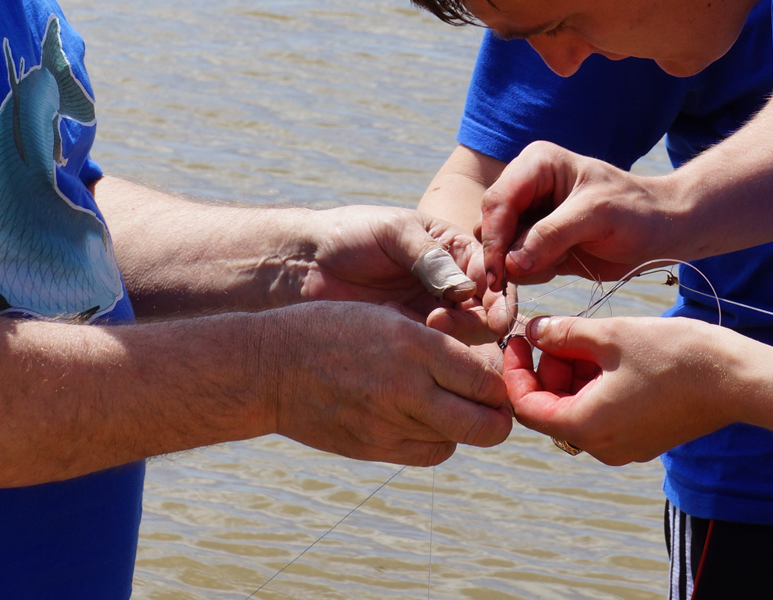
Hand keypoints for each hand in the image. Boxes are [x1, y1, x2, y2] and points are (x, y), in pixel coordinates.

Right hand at [263, 301, 512, 464]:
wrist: (271, 367)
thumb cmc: (330, 329)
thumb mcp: (386, 317)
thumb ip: (435, 342)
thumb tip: (482, 365)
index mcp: (413, 344)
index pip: (486, 379)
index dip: (501, 383)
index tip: (497, 378)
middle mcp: (407, 386)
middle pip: (486, 424)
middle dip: (498, 418)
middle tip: (493, 406)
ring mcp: (389, 423)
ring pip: (459, 440)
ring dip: (463, 425)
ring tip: (450, 404)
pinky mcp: (374, 448)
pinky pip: (429, 454)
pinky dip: (437, 440)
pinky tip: (423, 420)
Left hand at [300, 205, 507, 344]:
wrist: (305, 264)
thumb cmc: (350, 235)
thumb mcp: (393, 233)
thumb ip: (430, 257)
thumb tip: (467, 288)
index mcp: (454, 249)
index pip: (493, 272)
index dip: (498, 292)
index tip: (492, 309)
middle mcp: (450, 283)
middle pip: (487, 309)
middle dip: (478, 317)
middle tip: (443, 317)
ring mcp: (433, 312)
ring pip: (468, 334)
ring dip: (458, 334)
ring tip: (428, 324)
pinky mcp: (412, 338)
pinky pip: (438, 350)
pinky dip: (437, 350)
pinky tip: (415, 341)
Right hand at [479, 142, 686, 289]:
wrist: (662, 231)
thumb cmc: (636, 211)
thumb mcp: (597, 216)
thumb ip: (552, 235)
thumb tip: (511, 263)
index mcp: (537, 164)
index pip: (498, 200)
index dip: (494, 237)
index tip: (498, 274)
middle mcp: (527, 187)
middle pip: (490, 225)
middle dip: (499, 257)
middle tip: (512, 285)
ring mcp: (530, 217)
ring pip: (499, 248)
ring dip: (513, 270)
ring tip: (544, 274)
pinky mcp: (537, 243)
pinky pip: (515, 264)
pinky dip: (525, 276)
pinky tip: (551, 273)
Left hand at [502, 314, 767, 464]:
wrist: (735, 378)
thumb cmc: (674, 356)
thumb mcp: (610, 336)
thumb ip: (564, 334)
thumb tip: (534, 331)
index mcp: (586, 426)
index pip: (527, 407)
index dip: (515, 371)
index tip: (517, 339)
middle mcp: (603, 446)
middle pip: (552, 408)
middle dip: (548, 368)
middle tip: (557, 329)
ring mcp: (626, 446)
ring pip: (579, 409)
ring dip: (573, 374)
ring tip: (588, 335)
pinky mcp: (645, 437)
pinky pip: (605, 413)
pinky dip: (596, 384)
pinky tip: (610, 352)